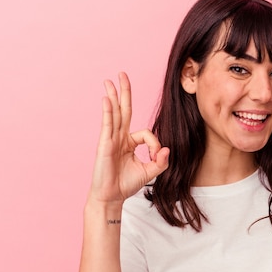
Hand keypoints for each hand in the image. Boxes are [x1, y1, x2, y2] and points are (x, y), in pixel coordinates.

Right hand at [88, 72, 169, 204]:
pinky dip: (107, 111)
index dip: (154, 143)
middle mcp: (119, 137)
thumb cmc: (126, 184)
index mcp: (129, 143)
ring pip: (114, 113)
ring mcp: (110, 139)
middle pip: (123, 110)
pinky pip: (107, 124)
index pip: (145, 133)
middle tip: (122, 74)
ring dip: (113, 96)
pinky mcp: (104, 144)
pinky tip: (107, 99)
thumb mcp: (149, 172)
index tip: (156, 156)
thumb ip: (160, 161)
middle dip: (124, 92)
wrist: (111, 197)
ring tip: (110, 80)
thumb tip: (167, 149)